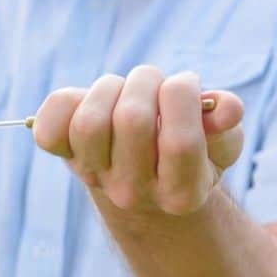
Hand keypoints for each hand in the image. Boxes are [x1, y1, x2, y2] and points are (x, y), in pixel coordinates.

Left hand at [31, 65, 244, 215]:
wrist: (144, 179)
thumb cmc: (189, 150)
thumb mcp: (219, 141)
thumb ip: (226, 124)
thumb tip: (227, 109)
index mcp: (181, 194)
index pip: (180, 141)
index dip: (183, 95)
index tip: (186, 84)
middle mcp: (132, 193)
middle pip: (132, 120)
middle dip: (148, 82)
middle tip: (155, 83)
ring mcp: (94, 177)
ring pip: (90, 121)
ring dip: (110, 87)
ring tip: (126, 90)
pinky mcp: (65, 158)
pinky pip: (49, 128)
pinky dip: (65, 103)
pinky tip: (90, 102)